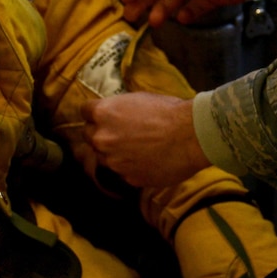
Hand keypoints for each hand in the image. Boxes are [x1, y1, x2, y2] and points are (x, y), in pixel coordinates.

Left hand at [84, 92, 208, 187]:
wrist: (191, 136)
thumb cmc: (169, 112)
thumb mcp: (138, 99)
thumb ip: (118, 109)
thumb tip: (113, 114)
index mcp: (103, 113)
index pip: (85, 111)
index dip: (96, 113)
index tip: (104, 115)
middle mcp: (102, 138)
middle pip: (89, 136)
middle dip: (101, 134)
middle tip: (121, 133)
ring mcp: (114, 161)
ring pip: (104, 157)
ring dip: (114, 153)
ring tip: (137, 148)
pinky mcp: (128, 178)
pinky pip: (122, 172)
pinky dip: (131, 167)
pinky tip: (148, 160)